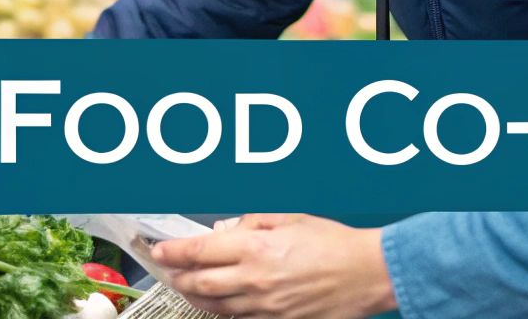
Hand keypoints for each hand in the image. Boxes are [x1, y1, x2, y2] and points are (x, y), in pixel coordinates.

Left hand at [152, 214, 397, 318]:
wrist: (367, 273)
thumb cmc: (335, 243)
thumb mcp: (292, 218)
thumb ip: (254, 222)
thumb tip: (227, 230)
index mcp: (256, 247)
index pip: (199, 251)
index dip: (173, 252)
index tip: (160, 251)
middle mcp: (254, 279)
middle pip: (199, 284)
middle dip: (178, 278)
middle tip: (169, 271)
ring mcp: (264, 306)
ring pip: (215, 307)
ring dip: (196, 298)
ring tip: (188, 289)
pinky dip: (226, 312)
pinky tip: (224, 304)